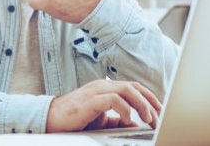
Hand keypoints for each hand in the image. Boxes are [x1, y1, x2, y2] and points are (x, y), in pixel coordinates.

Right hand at [45, 79, 161, 131]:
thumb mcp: (101, 120)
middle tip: (159, 116)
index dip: (149, 98)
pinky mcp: (91, 100)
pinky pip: (114, 100)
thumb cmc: (74, 119)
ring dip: (141, 105)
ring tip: (148, 119)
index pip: (133, 88)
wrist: (50, 119)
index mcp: (107, 88)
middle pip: (134, 87)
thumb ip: (117, 119)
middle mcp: (103, 86)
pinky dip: (125, 110)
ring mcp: (97, 91)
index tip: (160, 111)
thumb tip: (135, 123)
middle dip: (150, 101)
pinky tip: (129, 120)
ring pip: (127, 91)